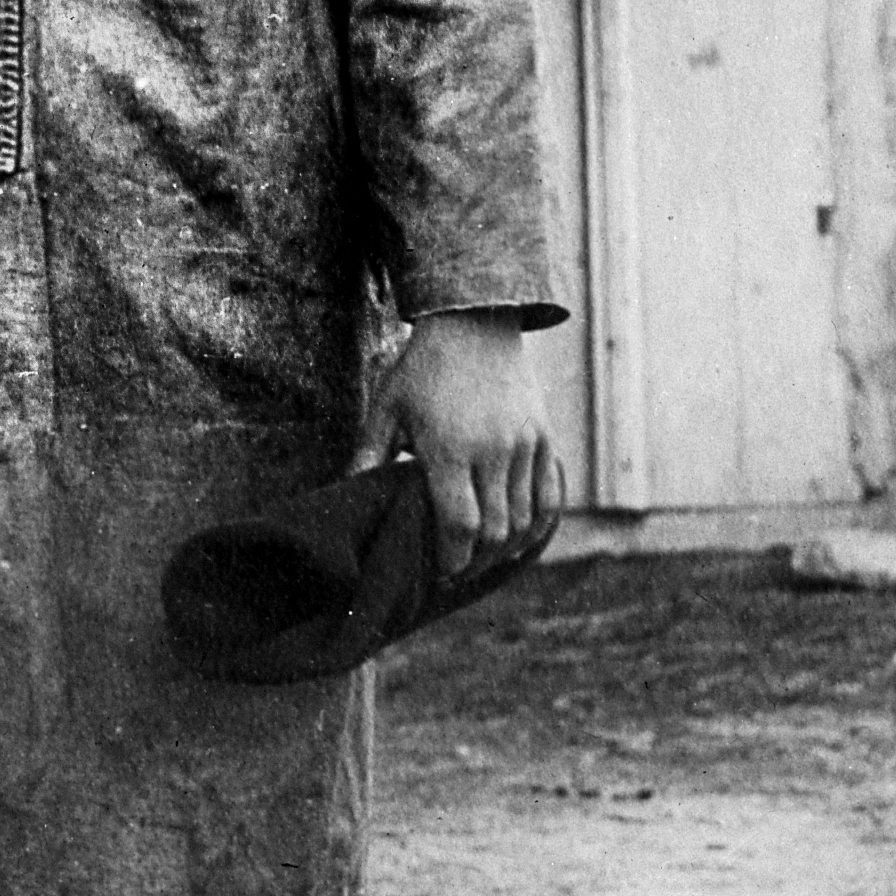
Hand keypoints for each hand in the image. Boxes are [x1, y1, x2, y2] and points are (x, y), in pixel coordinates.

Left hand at [351, 310, 564, 581]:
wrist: (474, 321)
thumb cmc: (422, 368)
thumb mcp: (386, 408)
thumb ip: (368, 456)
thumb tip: (345, 495)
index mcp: (449, 449)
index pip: (459, 526)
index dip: (452, 560)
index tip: (440, 573)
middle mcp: (492, 452)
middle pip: (494, 532)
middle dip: (475, 562)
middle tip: (458, 572)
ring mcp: (524, 445)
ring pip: (524, 521)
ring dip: (505, 549)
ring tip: (484, 559)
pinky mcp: (544, 437)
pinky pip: (550, 498)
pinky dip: (538, 526)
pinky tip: (521, 539)